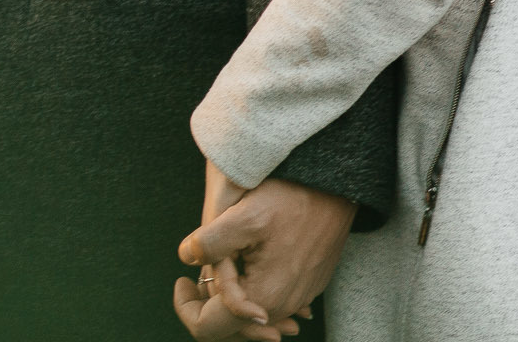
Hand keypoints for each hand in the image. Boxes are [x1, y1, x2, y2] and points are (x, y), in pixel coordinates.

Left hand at [178, 162, 352, 334]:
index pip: (209, 327)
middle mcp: (282, 306)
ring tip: (220, 259)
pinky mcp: (307, 285)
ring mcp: (299, 298)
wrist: (337, 189)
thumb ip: (209, 242)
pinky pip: (272, 297)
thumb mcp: (243, 216)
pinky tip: (245, 261)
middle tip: (197, 267)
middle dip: (209, 298)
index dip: (186, 308)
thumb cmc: (292, 198)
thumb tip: (186, 257)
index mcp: (262, 297)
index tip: (179, 281)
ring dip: (230, 291)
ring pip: (250, 310)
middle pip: (231, 323)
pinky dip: (253, 286)